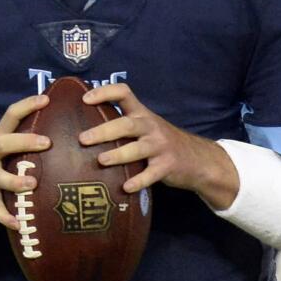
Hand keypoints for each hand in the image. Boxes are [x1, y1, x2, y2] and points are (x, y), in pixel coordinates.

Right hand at [0, 93, 51, 229]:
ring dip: (15, 181)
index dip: (27, 105)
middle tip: (47, 143)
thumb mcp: (1, 144)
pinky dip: (6, 217)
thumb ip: (23, 135)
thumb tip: (60, 119)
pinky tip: (19, 224)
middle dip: (24, 142)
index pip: (10, 115)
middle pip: (2, 144)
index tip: (46, 99)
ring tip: (32, 183)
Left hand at [79, 83, 236, 207]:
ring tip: (101, 160)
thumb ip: (123, 125)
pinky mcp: (167, 166)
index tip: (85, 99)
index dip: (105, 92)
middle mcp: (150, 127)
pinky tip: (125, 187)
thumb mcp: (146, 127)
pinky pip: (151, 174)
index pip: (124, 93)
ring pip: (137, 148)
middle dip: (104, 131)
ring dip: (118, 154)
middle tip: (83, 139)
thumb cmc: (161, 143)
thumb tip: (84, 129)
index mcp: (142, 114)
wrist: (197, 160)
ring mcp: (160, 147)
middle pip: (127, 124)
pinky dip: (138, 181)